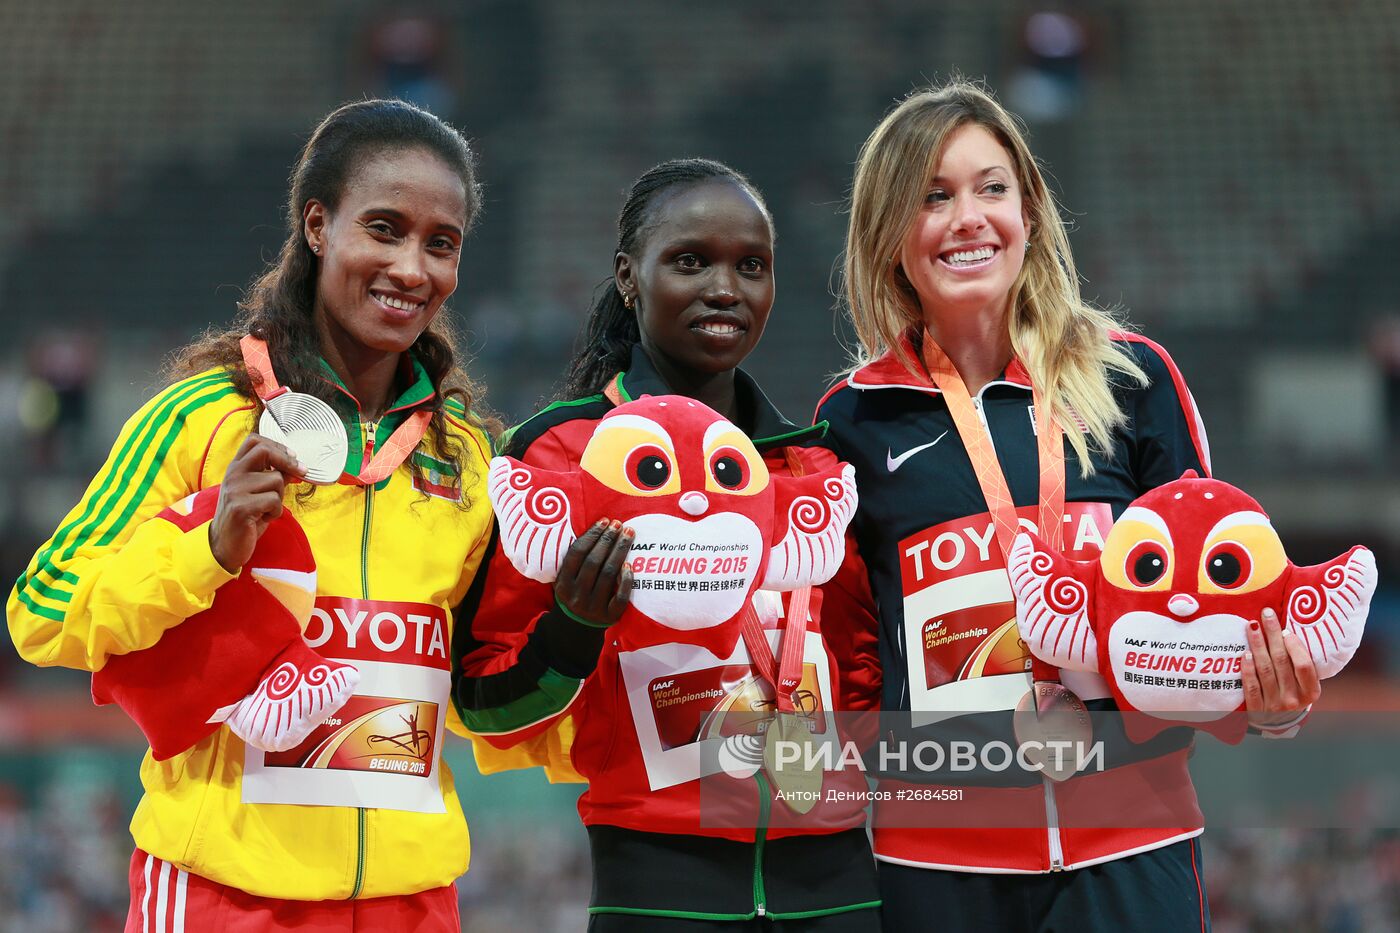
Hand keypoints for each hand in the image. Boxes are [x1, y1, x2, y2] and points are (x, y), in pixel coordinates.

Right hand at [209, 434, 304, 572]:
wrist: (225, 545)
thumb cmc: (246, 517)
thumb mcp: (260, 493)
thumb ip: (274, 477)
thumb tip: (297, 467)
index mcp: (236, 468)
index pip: (254, 440)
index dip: (277, 445)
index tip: (293, 457)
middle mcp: (233, 474)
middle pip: (265, 451)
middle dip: (288, 461)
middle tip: (301, 473)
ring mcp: (235, 489)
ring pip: (276, 480)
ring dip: (280, 497)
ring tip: (268, 509)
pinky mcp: (240, 507)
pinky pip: (274, 500)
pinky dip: (276, 512)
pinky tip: (264, 519)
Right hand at [553, 519, 634, 627]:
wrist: (576, 628)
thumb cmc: (575, 594)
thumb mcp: (566, 580)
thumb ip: (575, 560)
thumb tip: (597, 528)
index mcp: (563, 584)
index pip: (577, 554)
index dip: (592, 535)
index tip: (604, 521)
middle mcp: (576, 595)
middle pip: (594, 562)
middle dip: (608, 540)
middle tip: (619, 524)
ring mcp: (593, 607)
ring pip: (608, 575)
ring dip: (620, 552)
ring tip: (628, 535)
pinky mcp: (609, 616)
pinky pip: (621, 597)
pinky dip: (626, 580)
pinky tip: (630, 565)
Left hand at [1242, 607, 1320, 728]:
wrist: (1278, 723)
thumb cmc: (1292, 694)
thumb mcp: (1304, 684)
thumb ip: (1300, 663)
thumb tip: (1287, 630)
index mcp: (1311, 692)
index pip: (1304, 666)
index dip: (1295, 647)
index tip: (1285, 630)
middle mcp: (1294, 700)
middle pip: (1281, 662)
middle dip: (1272, 635)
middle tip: (1266, 615)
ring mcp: (1275, 706)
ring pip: (1265, 670)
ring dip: (1257, 645)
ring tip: (1251, 627)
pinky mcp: (1256, 710)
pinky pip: (1251, 687)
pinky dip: (1248, 669)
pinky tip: (1245, 654)